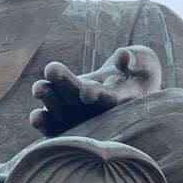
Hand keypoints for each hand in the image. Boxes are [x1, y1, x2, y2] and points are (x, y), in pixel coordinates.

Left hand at [29, 46, 161, 136]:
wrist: (128, 85)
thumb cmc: (140, 71)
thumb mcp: (146, 62)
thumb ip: (137, 60)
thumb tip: (122, 57)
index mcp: (122, 101)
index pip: (109, 100)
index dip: (98, 96)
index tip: (87, 92)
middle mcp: (100, 113)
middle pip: (82, 104)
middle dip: (66, 87)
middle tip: (52, 69)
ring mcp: (83, 117)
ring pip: (66, 113)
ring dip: (51, 101)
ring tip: (38, 87)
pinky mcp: (68, 117)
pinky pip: (56, 125)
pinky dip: (46, 123)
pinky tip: (36, 116)